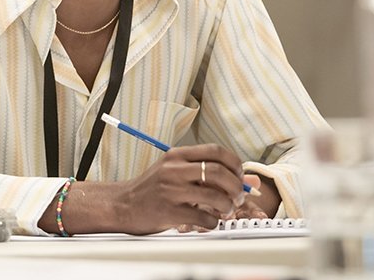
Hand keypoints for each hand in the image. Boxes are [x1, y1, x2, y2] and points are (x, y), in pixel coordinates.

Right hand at [45, 144, 251, 234]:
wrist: (122, 205)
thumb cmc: (152, 189)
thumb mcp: (177, 173)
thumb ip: (210, 173)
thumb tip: (251, 181)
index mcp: (176, 155)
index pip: (215, 150)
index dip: (235, 163)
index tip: (239, 175)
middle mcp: (173, 170)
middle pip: (218, 172)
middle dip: (236, 187)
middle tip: (238, 196)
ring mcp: (170, 190)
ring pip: (214, 196)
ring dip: (228, 205)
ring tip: (226, 209)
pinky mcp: (168, 211)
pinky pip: (203, 218)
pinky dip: (212, 222)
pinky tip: (208, 221)